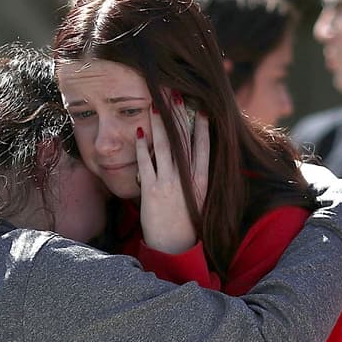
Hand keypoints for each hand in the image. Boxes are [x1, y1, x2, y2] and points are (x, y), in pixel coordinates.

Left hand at [137, 94, 209, 253]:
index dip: (202, 127)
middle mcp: (187, 180)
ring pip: (164, 148)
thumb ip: (197, 178)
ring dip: (159, 125)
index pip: (203, 148)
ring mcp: (168, 184)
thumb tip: (195, 158)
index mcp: (202, 181)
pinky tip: (138, 132)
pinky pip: (146, 164)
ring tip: (155, 105)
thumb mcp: (200, 199)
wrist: (175, 247)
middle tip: (176, 94)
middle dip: (179, 116)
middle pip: (183, 141)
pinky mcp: (151, 191)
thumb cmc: (188, 222)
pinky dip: (142, 147)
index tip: (201, 107)